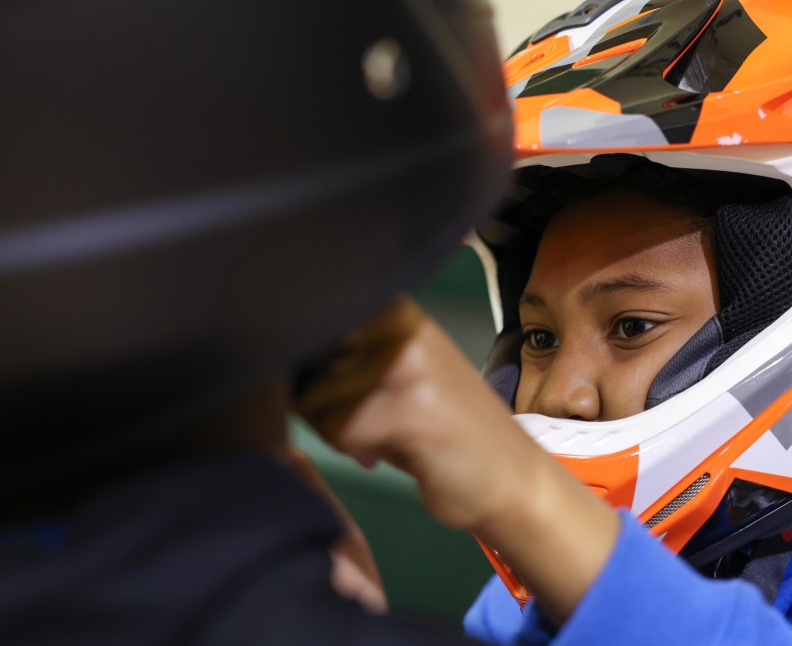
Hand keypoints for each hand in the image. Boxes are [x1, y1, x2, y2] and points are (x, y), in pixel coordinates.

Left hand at [297, 296, 620, 623]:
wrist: (512, 478)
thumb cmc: (447, 432)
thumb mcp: (401, 378)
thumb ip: (350, 362)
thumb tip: (279, 367)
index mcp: (398, 313)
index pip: (315, 322)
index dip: (308, 367)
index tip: (340, 392)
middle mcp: (403, 327)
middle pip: (307, 363)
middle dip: (321, 402)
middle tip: (366, 422)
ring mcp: (408, 364)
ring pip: (317, 399)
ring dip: (338, 430)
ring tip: (382, 437)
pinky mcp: (410, 406)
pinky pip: (339, 430)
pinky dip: (354, 451)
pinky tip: (385, 454)